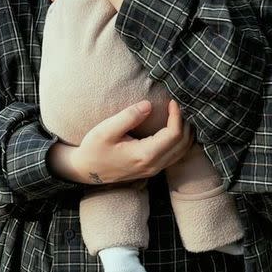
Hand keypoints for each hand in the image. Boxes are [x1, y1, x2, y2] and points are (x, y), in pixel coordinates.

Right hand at [50, 99, 193, 184]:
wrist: (86, 171)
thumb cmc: (94, 149)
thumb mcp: (106, 130)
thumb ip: (129, 117)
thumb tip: (149, 105)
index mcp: (144, 155)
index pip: (173, 134)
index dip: (177, 116)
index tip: (172, 101)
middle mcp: (153, 165)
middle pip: (182, 143)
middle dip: (184, 123)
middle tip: (177, 106)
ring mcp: (154, 169)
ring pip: (182, 151)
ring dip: (185, 133)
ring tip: (179, 114)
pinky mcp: (152, 169)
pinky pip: (175, 156)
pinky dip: (180, 141)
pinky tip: (174, 128)